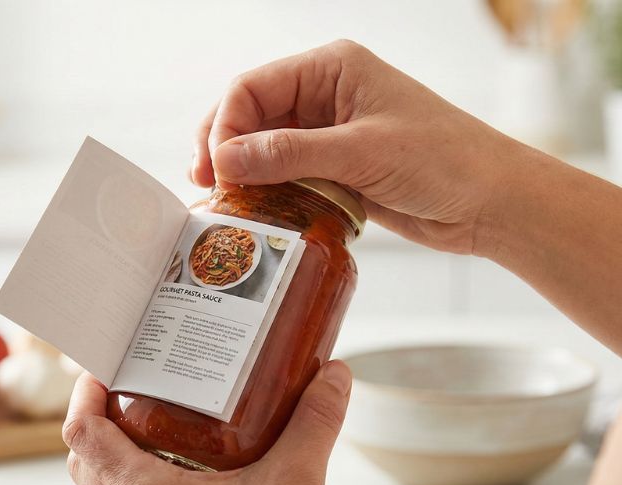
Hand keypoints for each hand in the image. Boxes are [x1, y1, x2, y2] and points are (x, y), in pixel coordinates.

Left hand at [62, 360, 352, 484]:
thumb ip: (313, 425)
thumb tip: (333, 379)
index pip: (82, 433)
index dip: (84, 392)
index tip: (103, 368)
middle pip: (85, 461)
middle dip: (99, 420)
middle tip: (130, 392)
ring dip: (117, 456)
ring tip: (157, 428)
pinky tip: (187, 480)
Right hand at [191, 39, 526, 255]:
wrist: (488, 202)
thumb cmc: (444, 160)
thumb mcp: (362, 152)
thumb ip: (290, 154)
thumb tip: (226, 158)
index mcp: (332, 69)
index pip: (254, 87)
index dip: (225, 125)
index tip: (215, 167)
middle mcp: (326, 94)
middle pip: (251, 115)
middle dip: (224, 147)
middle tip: (204, 184)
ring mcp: (329, 132)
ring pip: (265, 147)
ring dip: (242, 171)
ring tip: (222, 200)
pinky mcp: (335, 166)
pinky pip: (286, 174)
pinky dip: (267, 190)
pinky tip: (253, 208)